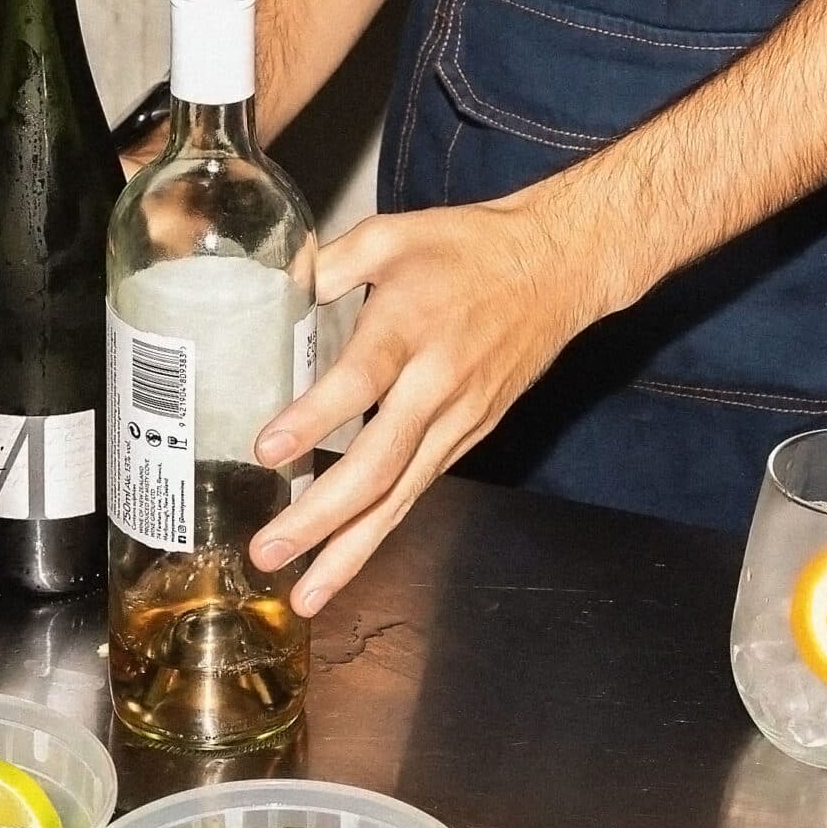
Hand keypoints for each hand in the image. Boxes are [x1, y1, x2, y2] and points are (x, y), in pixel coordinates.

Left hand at [248, 193, 617, 616]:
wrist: (558, 269)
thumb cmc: (472, 248)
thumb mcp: (392, 234)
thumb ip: (327, 263)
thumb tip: (268, 293)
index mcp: (410, 327)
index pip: (360, 382)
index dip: (315, 419)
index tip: (268, 450)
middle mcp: (437, 384)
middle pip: (379, 465)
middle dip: (322, 517)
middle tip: (268, 550)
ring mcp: (458, 420)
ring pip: (401, 496)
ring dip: (351, 549)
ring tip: (305, 593)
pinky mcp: (469, 436)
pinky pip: (418, 490)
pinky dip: (381, 530)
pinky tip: (346, 558)